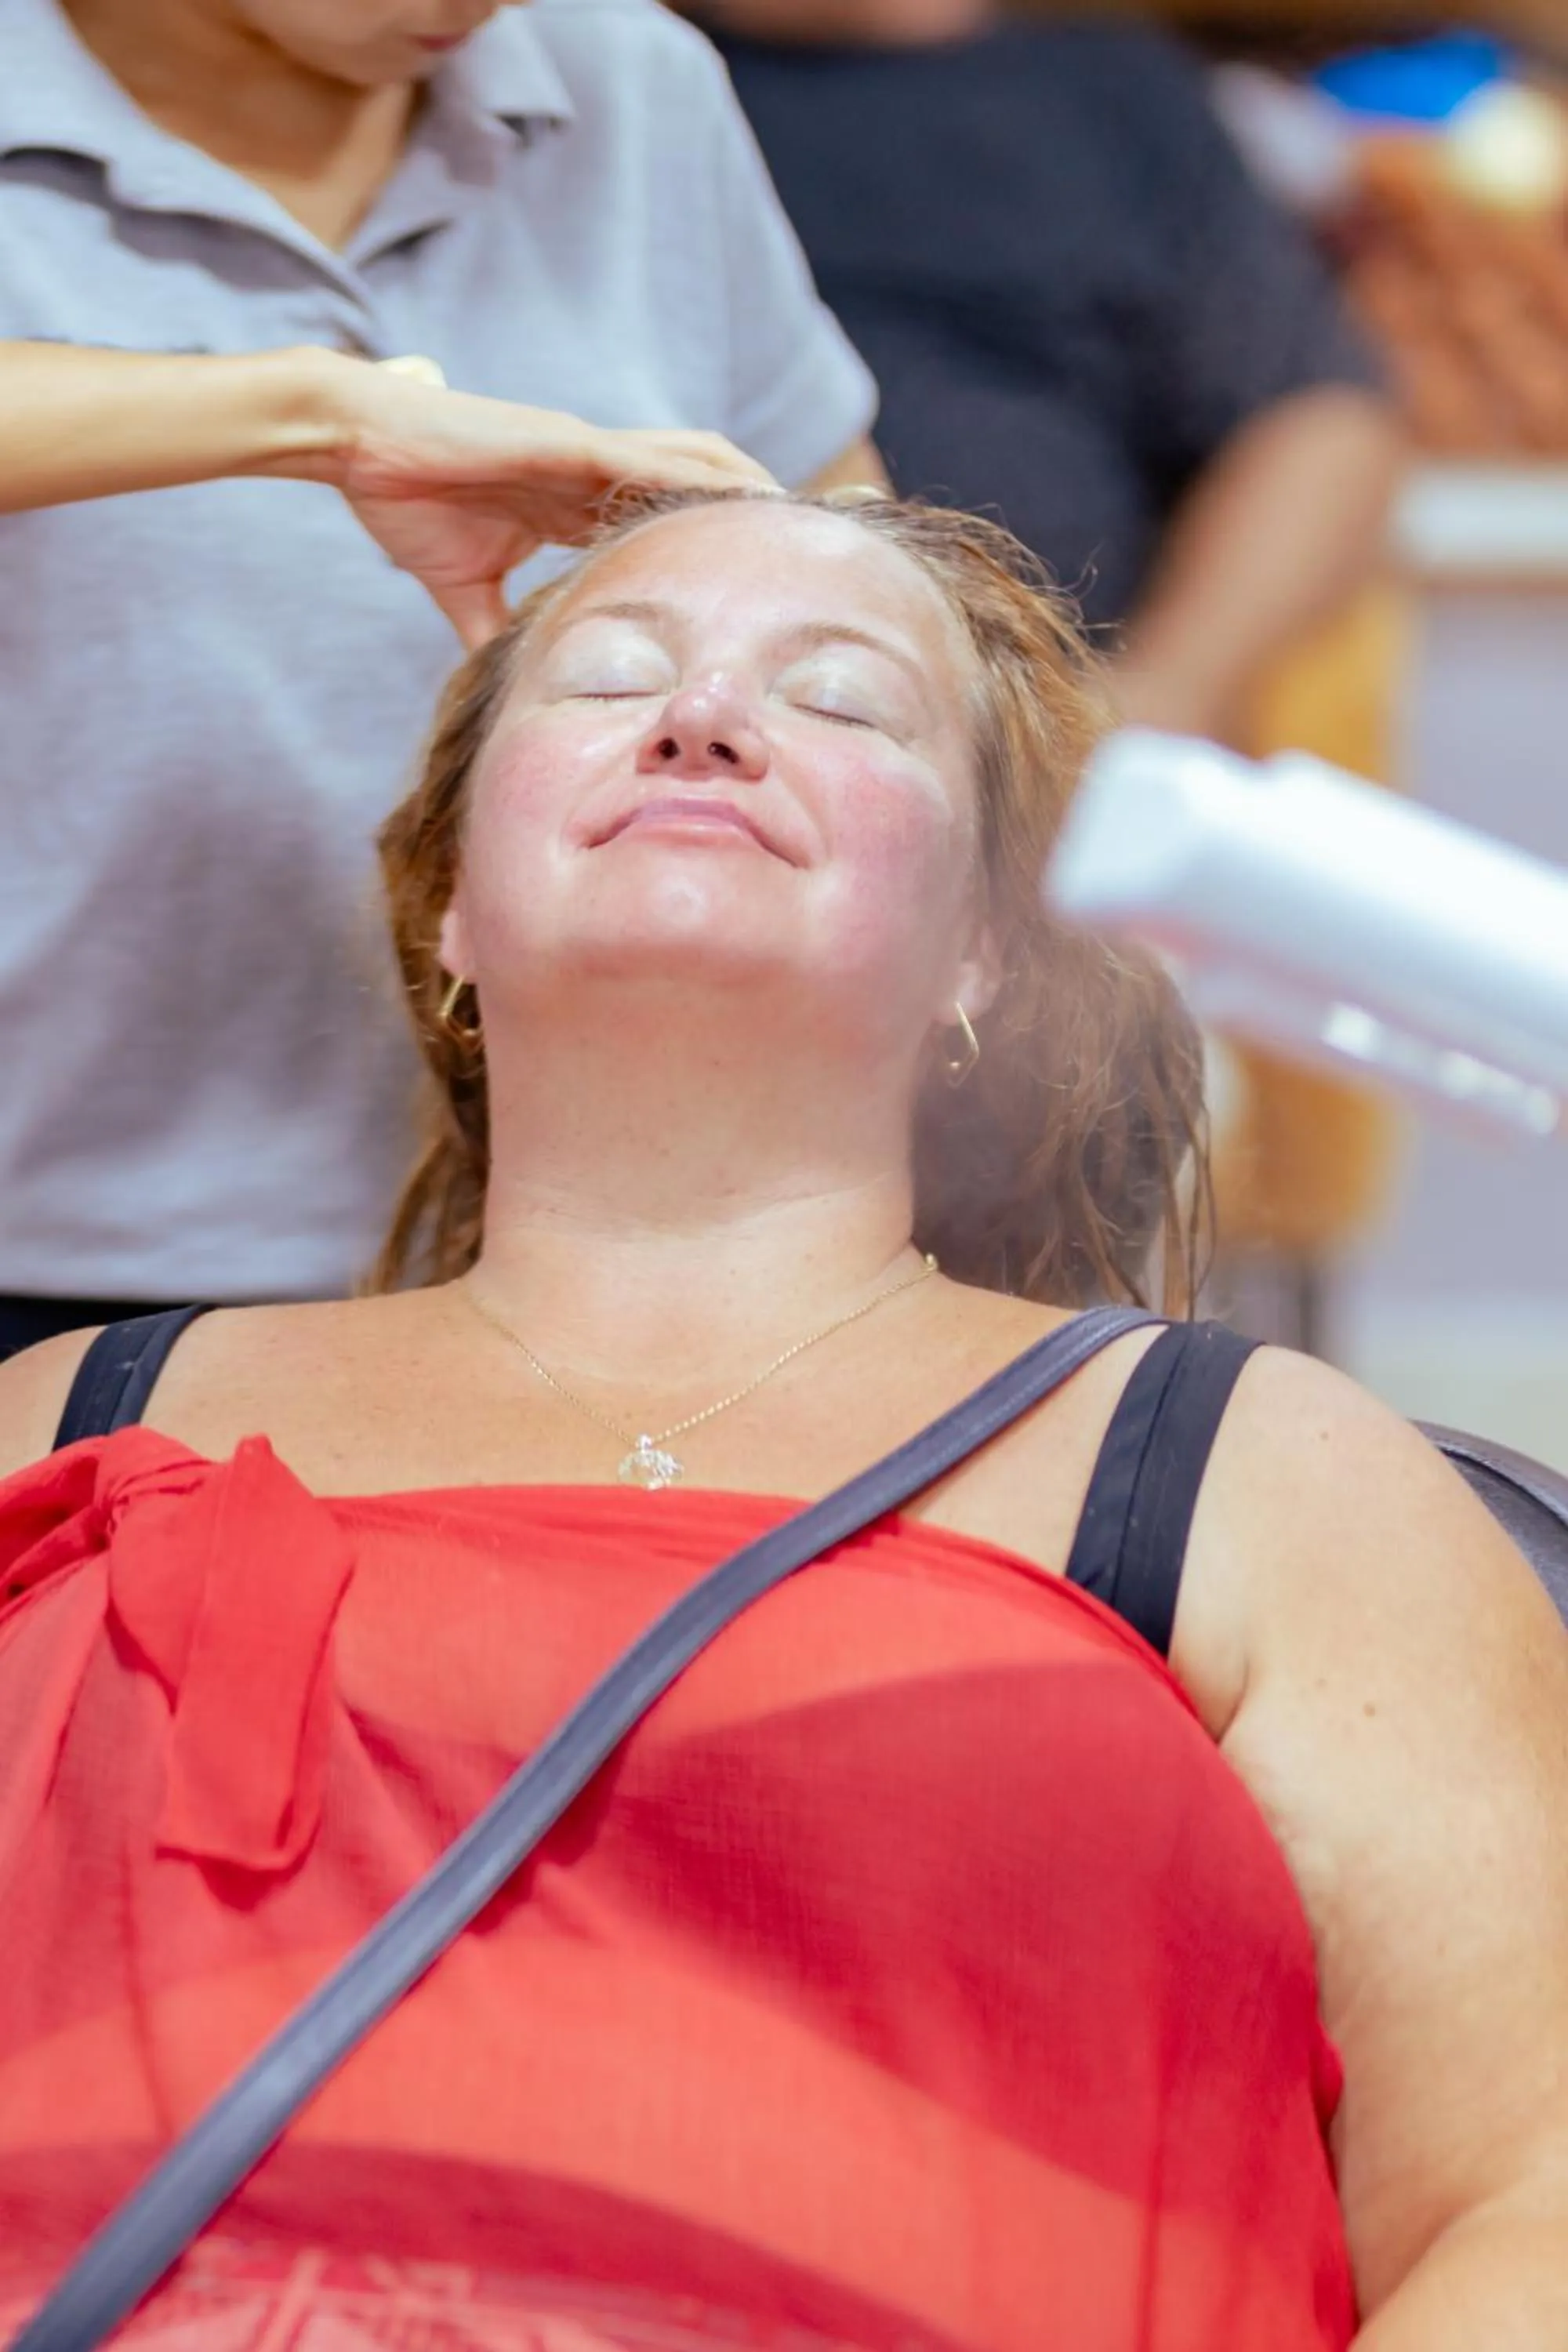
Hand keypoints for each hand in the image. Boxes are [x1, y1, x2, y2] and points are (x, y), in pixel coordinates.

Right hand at [328, 359, 776, 647]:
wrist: (361, 445)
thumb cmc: (406, 501)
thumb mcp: (462, 587)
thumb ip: (491, 630)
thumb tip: (502, 683)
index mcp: (572, 503)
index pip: (660, 522)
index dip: (710, 545)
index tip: (757, 582)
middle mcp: (592, 473)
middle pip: (694, 486)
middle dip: (749, 512)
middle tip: (807, 549)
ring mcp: (586, 452)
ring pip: (690, 462)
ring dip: (744, 487)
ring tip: (795, 521)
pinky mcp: (568, 442)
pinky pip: (647, 458)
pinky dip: (696, 475)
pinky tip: (739, 493)